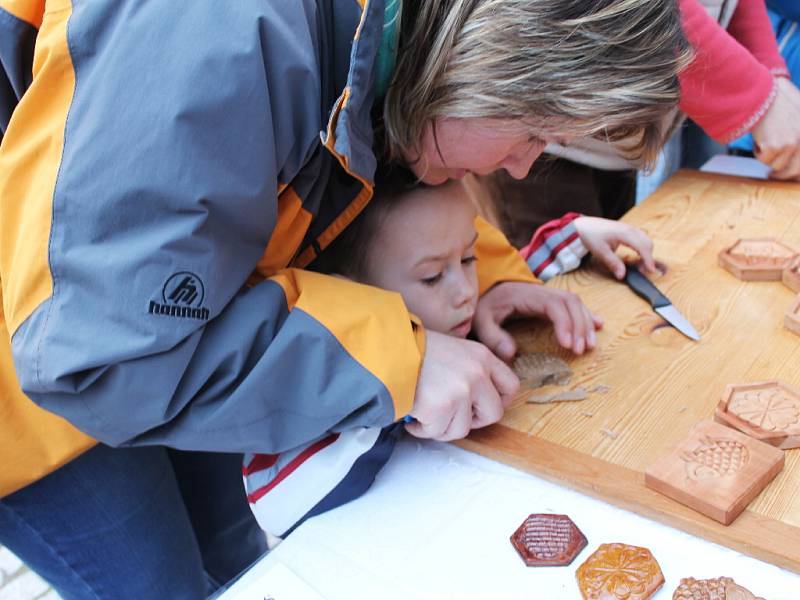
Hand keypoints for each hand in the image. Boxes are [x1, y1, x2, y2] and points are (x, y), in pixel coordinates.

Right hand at [405, 330, 518, 440]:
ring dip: (441, 426)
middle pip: (493, 414)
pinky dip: (422, 429)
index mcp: (481, 356)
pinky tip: (413, 414)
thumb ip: (469, 369)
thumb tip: (476, 398)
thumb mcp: (452, 349)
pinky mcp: (441, 408)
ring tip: (424, 411)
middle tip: (450, 414)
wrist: (385, 350)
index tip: (480, 407)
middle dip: (471, 420)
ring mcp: (460, 391)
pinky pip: (438, 432)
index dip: (498, 402)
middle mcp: (476, 373)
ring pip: (462, 429)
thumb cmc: (413, 351)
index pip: (511, 386)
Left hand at [472, 281, 602, 358]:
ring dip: (586, 323)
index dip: (564, 323)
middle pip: (570, 303)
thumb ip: (492, 336)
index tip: (566, 344)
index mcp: (527, 295)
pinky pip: (575, 305)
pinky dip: (588, 315)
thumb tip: (511, 353)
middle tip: (579, 350)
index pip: (554, 305)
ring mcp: (550, 295)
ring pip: (576, 304)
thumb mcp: (481, 320)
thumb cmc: (487, 306)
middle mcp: (543, 292)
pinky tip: (599, 326)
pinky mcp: (553, 300)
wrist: (488, 289)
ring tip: (589, 346)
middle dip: (579, 326)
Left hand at [574, 216, 656, 279]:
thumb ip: (613, 263)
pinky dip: (642, 247)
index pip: (642, 247)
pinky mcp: (627, 229)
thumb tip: (622, 275)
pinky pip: (640, 238)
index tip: (651, 270)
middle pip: (647, 243)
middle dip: (648, 257)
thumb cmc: (591, 236)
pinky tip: (637, 256)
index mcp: (624, 233)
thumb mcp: (601, 252)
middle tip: (643, 271)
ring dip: (646, 252)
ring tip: (640, 265)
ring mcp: (629, 228)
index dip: (648, 259)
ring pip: (645, 240)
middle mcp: (630, 229)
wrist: (583, 226)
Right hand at [752, 77, 799, 180]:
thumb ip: (798, 135)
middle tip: (773, 176)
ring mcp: (792, 143)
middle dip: (783, 175)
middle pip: (795, 170)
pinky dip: (758, 151)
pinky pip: (764, 159)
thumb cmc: (778, 101)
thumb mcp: (798, 116)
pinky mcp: (775, 146)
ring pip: (777, 165)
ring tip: (764, 142)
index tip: (789, 175)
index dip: (797, 172)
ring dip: (768, 157)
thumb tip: (795, 161)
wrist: (763, 94)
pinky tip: (759, 138)